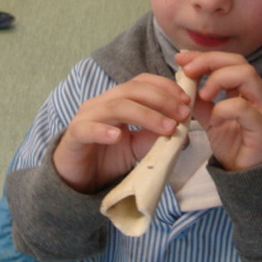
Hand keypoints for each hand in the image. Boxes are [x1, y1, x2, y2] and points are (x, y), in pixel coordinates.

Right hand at [54, 73, 192, 192]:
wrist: (77, 179)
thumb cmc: (107, 157)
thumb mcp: (137, 146)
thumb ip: (154, 136)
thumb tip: (182, 132)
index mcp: (117, 100)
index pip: (141, 82)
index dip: (165, 86)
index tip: (186, 101)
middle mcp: (102, 103)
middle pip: (132, 90)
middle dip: (161, 99)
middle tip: (183, 115)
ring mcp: (86, 117)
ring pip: (116, 107)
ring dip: (146, 115)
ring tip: (167, 128)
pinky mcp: (74, 136)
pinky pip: (87, 129)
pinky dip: (103, 131)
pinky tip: (117, 137)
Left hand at [177, 51, 261, 171]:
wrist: (247, 177)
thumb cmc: (233, 146)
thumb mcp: (211, 119)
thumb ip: (199, 102)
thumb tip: (181, 83)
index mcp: (247, 90)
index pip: (229, 61)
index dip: (204, 56)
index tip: (180, 58)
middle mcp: (259, 95)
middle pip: (239, 62)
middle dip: (210, 61)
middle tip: (188, 71)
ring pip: (247, 75)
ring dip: (219, 79)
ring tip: (202, 94)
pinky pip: (243, 107)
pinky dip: (224, 108)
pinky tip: (214, 118)